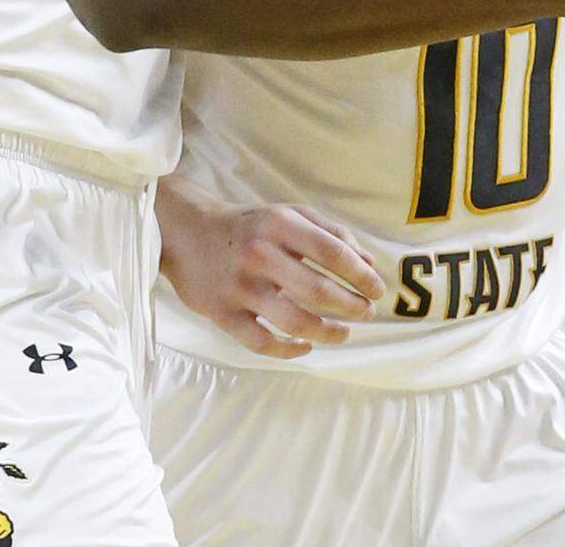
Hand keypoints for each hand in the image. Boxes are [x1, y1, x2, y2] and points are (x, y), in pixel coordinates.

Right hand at [158, 176, 383, 358]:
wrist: (187, 232)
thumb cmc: (249, 225)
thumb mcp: (288, 214)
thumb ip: (329, 233)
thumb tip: (367, 264)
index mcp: (279, 224)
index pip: (333, 253)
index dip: (361, 275)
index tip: (377, 289)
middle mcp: (260, 254)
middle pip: (318, 291)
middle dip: (352, 306)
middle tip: (367, 313)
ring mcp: (240, 287)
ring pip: (294, 321)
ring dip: (327, 332)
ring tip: (344, 333)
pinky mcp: (222, 314)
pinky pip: (261, 342)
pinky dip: (288, 350)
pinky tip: (305, 347)